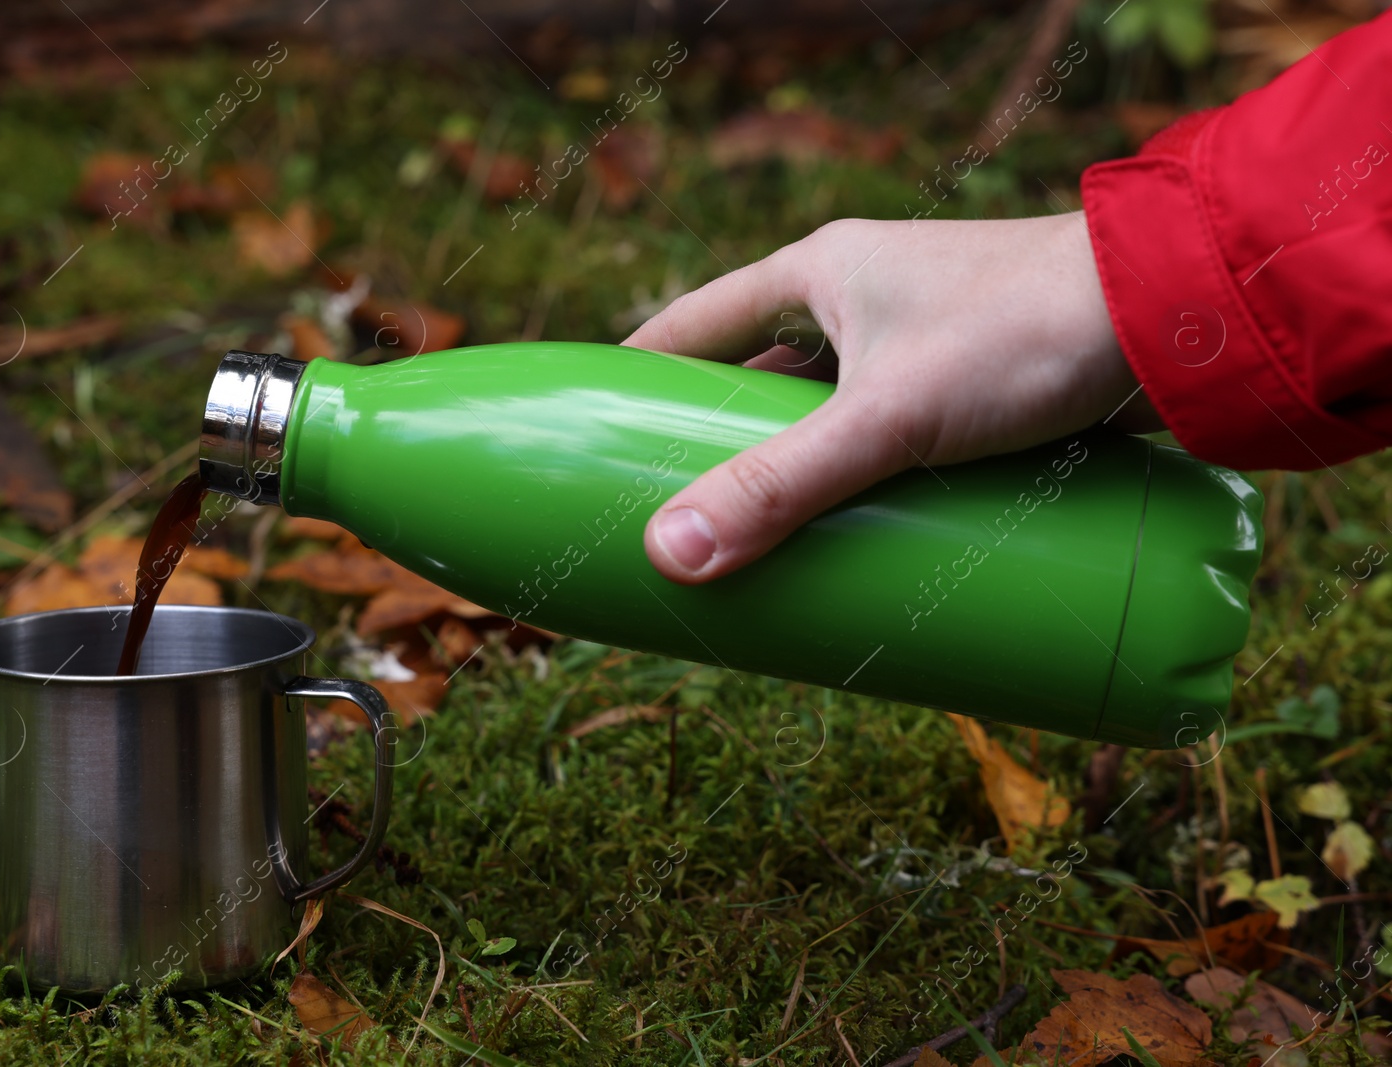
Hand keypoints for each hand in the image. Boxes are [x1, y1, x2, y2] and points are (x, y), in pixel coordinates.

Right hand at [624, 211, 1161, 583]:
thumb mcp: (886, 419)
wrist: (1178, 319)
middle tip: (682, 518)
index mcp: (821, 272)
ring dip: (799, 473)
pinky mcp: (973, 388)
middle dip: (721, 446)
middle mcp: (865, 299)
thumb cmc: (1025, 334)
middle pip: (760, 380)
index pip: (695, 324)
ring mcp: (921, 344)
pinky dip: (864, 484)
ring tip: (761, 547)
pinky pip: (890, 440)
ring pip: (829, 416)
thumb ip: (780, 488)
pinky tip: (853, 537)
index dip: (639, 375)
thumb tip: (670, 557)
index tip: (598, 432)